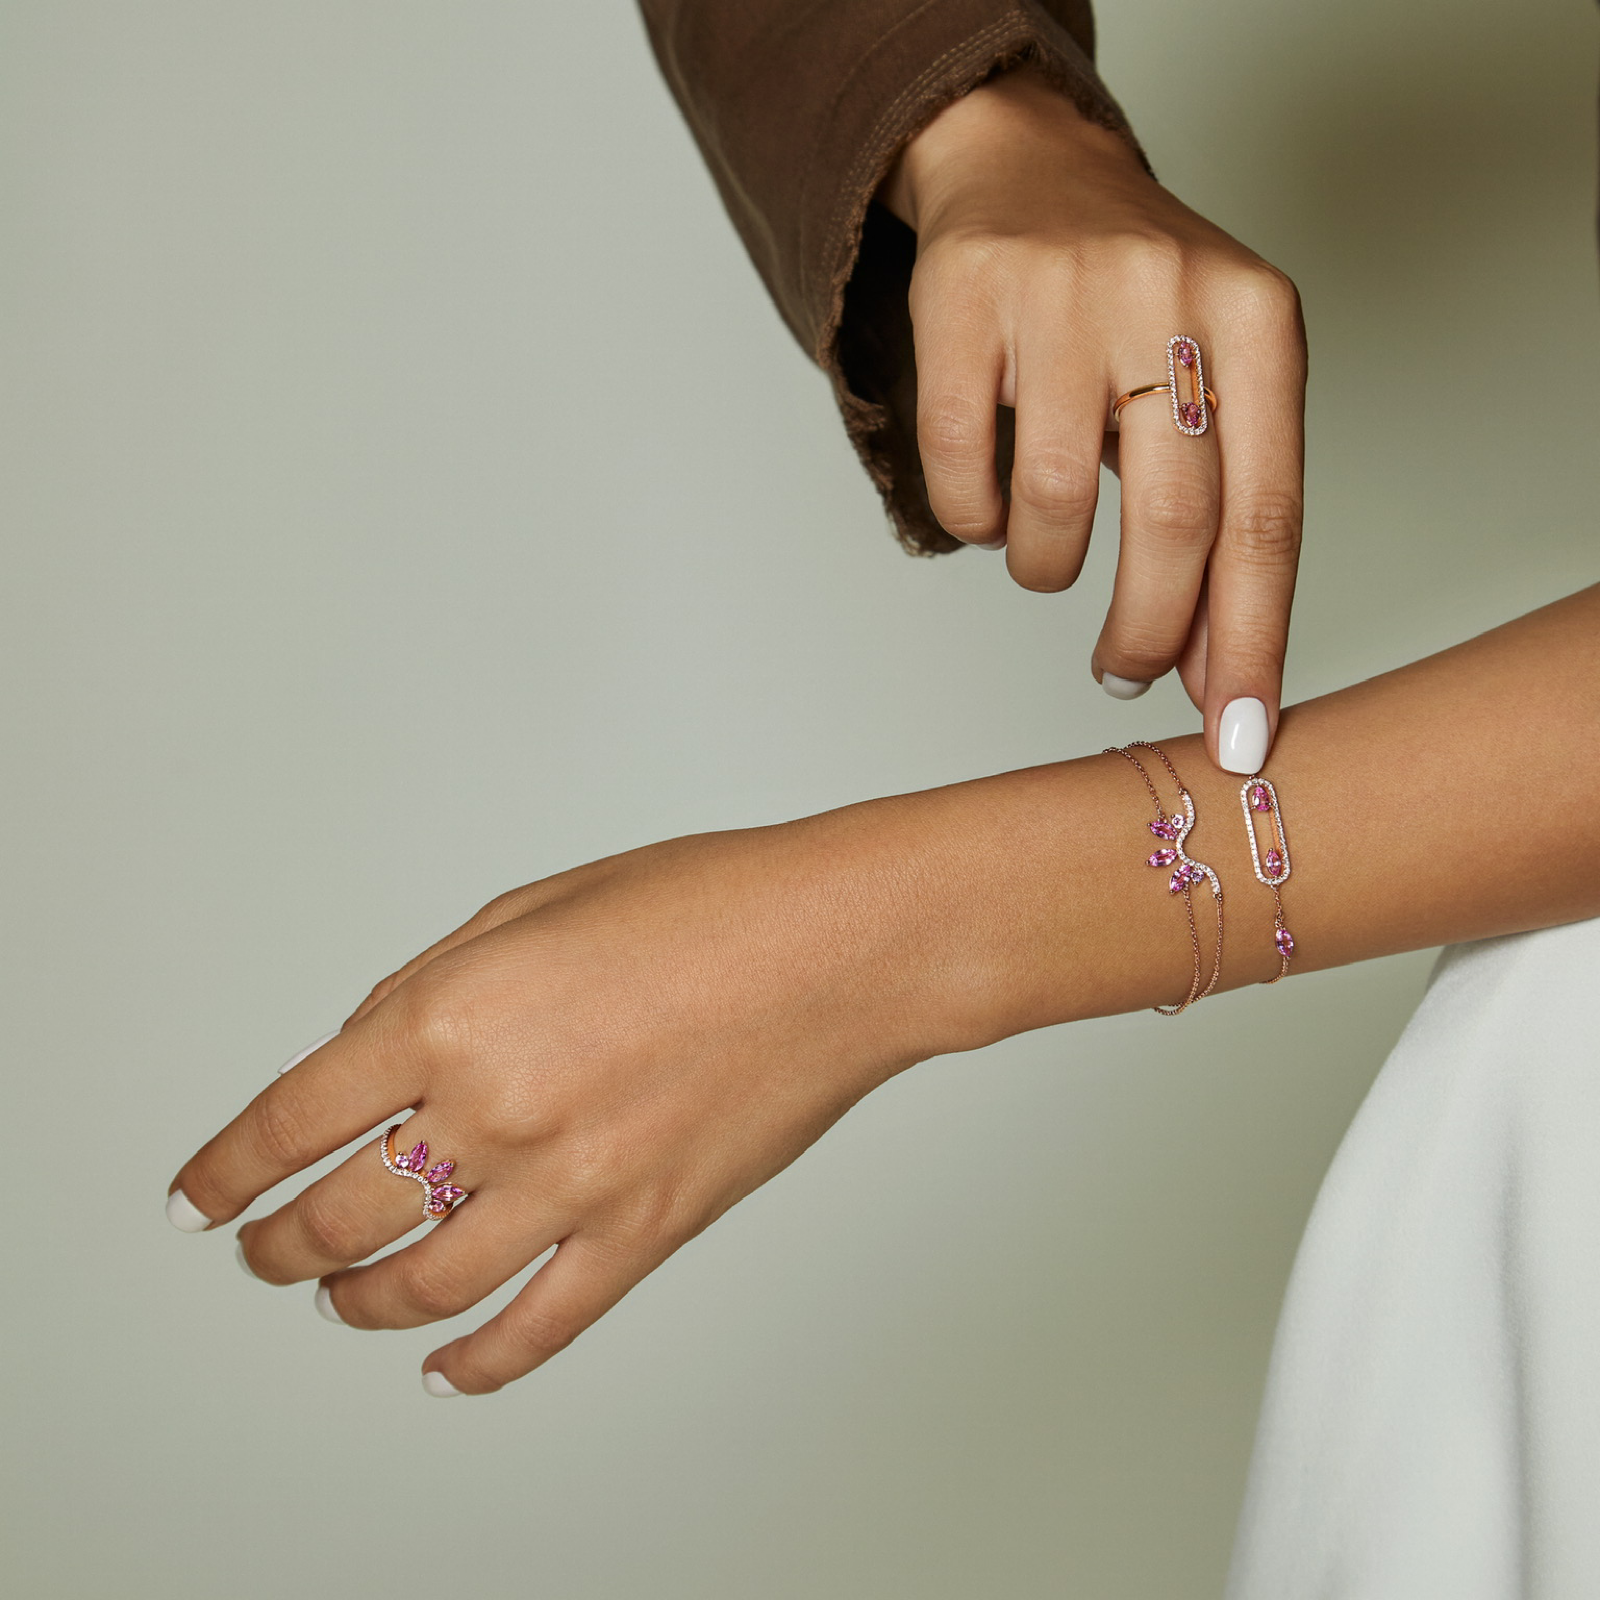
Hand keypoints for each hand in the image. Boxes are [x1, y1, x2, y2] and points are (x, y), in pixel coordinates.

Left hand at [167, 802, 1016, 1395]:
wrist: (844, 944)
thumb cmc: (708, 901)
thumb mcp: (536, 905)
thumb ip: (433, 986)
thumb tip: (367, 1057)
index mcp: (453, 1013)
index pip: (289, 1122)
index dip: (224, 1173)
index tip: (199, 1199)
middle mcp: (497, 1110)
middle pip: (337, 1219)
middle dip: (278, 1246)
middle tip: (263, 1251)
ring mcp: (572, 1184)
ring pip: (421, 1290)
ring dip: (357, 1306)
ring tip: (340, 1301)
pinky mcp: (645, 1233)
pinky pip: (537, 1328)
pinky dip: (476, 1364)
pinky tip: (443, 1367)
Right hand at [880, 66, 1305, 771]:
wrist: (1032, 170)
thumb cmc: (1138, 308)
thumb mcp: (1215, 385)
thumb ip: (1226, 518)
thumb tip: (1215, 674)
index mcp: (1261, 323)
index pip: (1268, 514)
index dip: (1251, 639)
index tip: (1236, 734)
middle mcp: (1172, 297)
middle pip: (1176, 522)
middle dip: (1149, 631)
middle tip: (1124, 675)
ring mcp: (1063, 293)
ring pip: (1055, 501)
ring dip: (1045, 568)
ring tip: (1045, 555)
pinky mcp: (965, 301)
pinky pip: (962, 469)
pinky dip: (975, 519)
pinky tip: (993, 506)